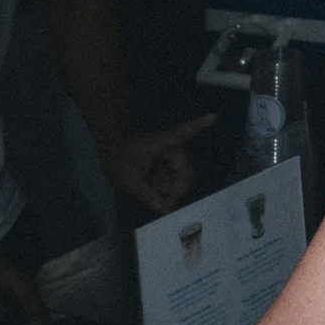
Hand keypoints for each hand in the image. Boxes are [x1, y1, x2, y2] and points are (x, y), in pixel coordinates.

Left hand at [98, 114, 214, 213]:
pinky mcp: (169, 161)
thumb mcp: (128, 179)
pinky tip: (157, 190)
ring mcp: (171, 155)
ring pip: (181, 177)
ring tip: (151, 191)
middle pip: (185, 172)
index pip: (182, 133)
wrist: (111, 148)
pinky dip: (168, 186)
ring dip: (169, 188)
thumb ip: (146, 195)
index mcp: (162, 145)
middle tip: (162, 205)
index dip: (198, 125)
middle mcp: (171, 148)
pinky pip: (176, 177)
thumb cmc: (118, 158)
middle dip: (175, 190)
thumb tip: (164, 209)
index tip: (212, 116)